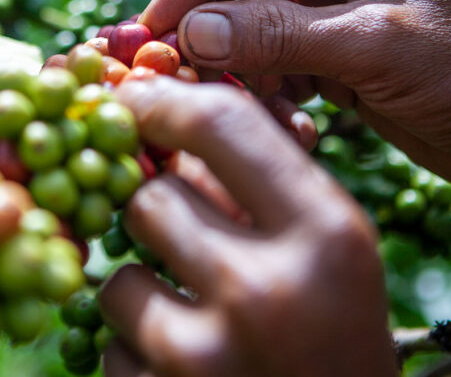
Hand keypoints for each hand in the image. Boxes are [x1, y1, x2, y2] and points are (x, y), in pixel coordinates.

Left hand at [99, 76, 394, 376]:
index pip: (220, 125)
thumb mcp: (330, 250)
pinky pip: (110, 346)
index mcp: (325, 234)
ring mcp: (206, 356)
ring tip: (188, 310)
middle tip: (181, 235)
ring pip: (115, 275)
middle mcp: (265, 290)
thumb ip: (263, 182)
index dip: (161, 102)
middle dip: (157, 210)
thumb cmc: (340, 335)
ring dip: (139, 286)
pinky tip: (184, 365)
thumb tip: (168, 110)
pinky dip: (135, 351)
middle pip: (152, 196)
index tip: (132, 101)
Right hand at [140, 0, 450, 238]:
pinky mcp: (330, 56)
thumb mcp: (374, 47)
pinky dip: (269, 97)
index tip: (154, 32)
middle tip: (174, 79)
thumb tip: (189, 33)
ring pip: (248, 32)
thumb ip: (279, 35)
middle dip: (207, 32)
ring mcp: (329, 10)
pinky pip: (272, 67)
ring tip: (249, 112)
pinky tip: (296, 126)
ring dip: (239, 74)